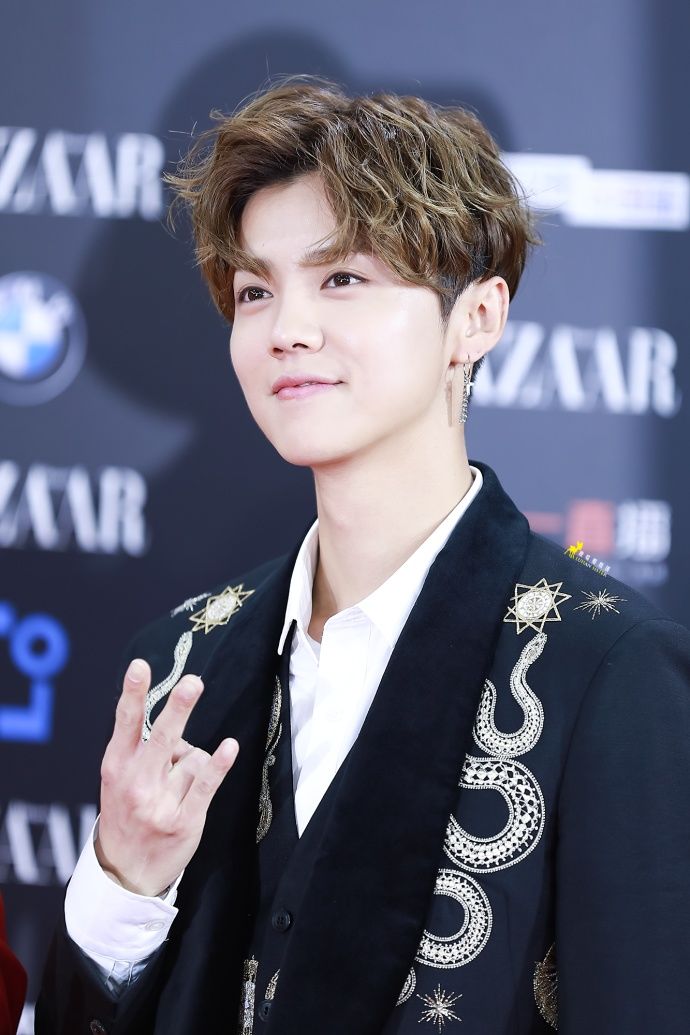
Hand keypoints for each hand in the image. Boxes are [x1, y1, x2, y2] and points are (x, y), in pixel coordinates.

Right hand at [95, 658, 238, 896]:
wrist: (124, 874)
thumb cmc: (127, 813)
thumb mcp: (117, 779)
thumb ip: (139, 747)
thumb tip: (177, 719)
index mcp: (117, 767)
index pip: (126, 722)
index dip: (133, 693)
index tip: (140, 666)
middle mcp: (136, 783)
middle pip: (163, 737)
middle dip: (178, 709)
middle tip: (193, 683)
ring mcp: (160, 804)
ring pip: (194, 758)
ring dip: (195, 765)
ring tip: (178, 788)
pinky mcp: (185, 821)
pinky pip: (206, 786)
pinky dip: (219, 766)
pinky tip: (229, 747)